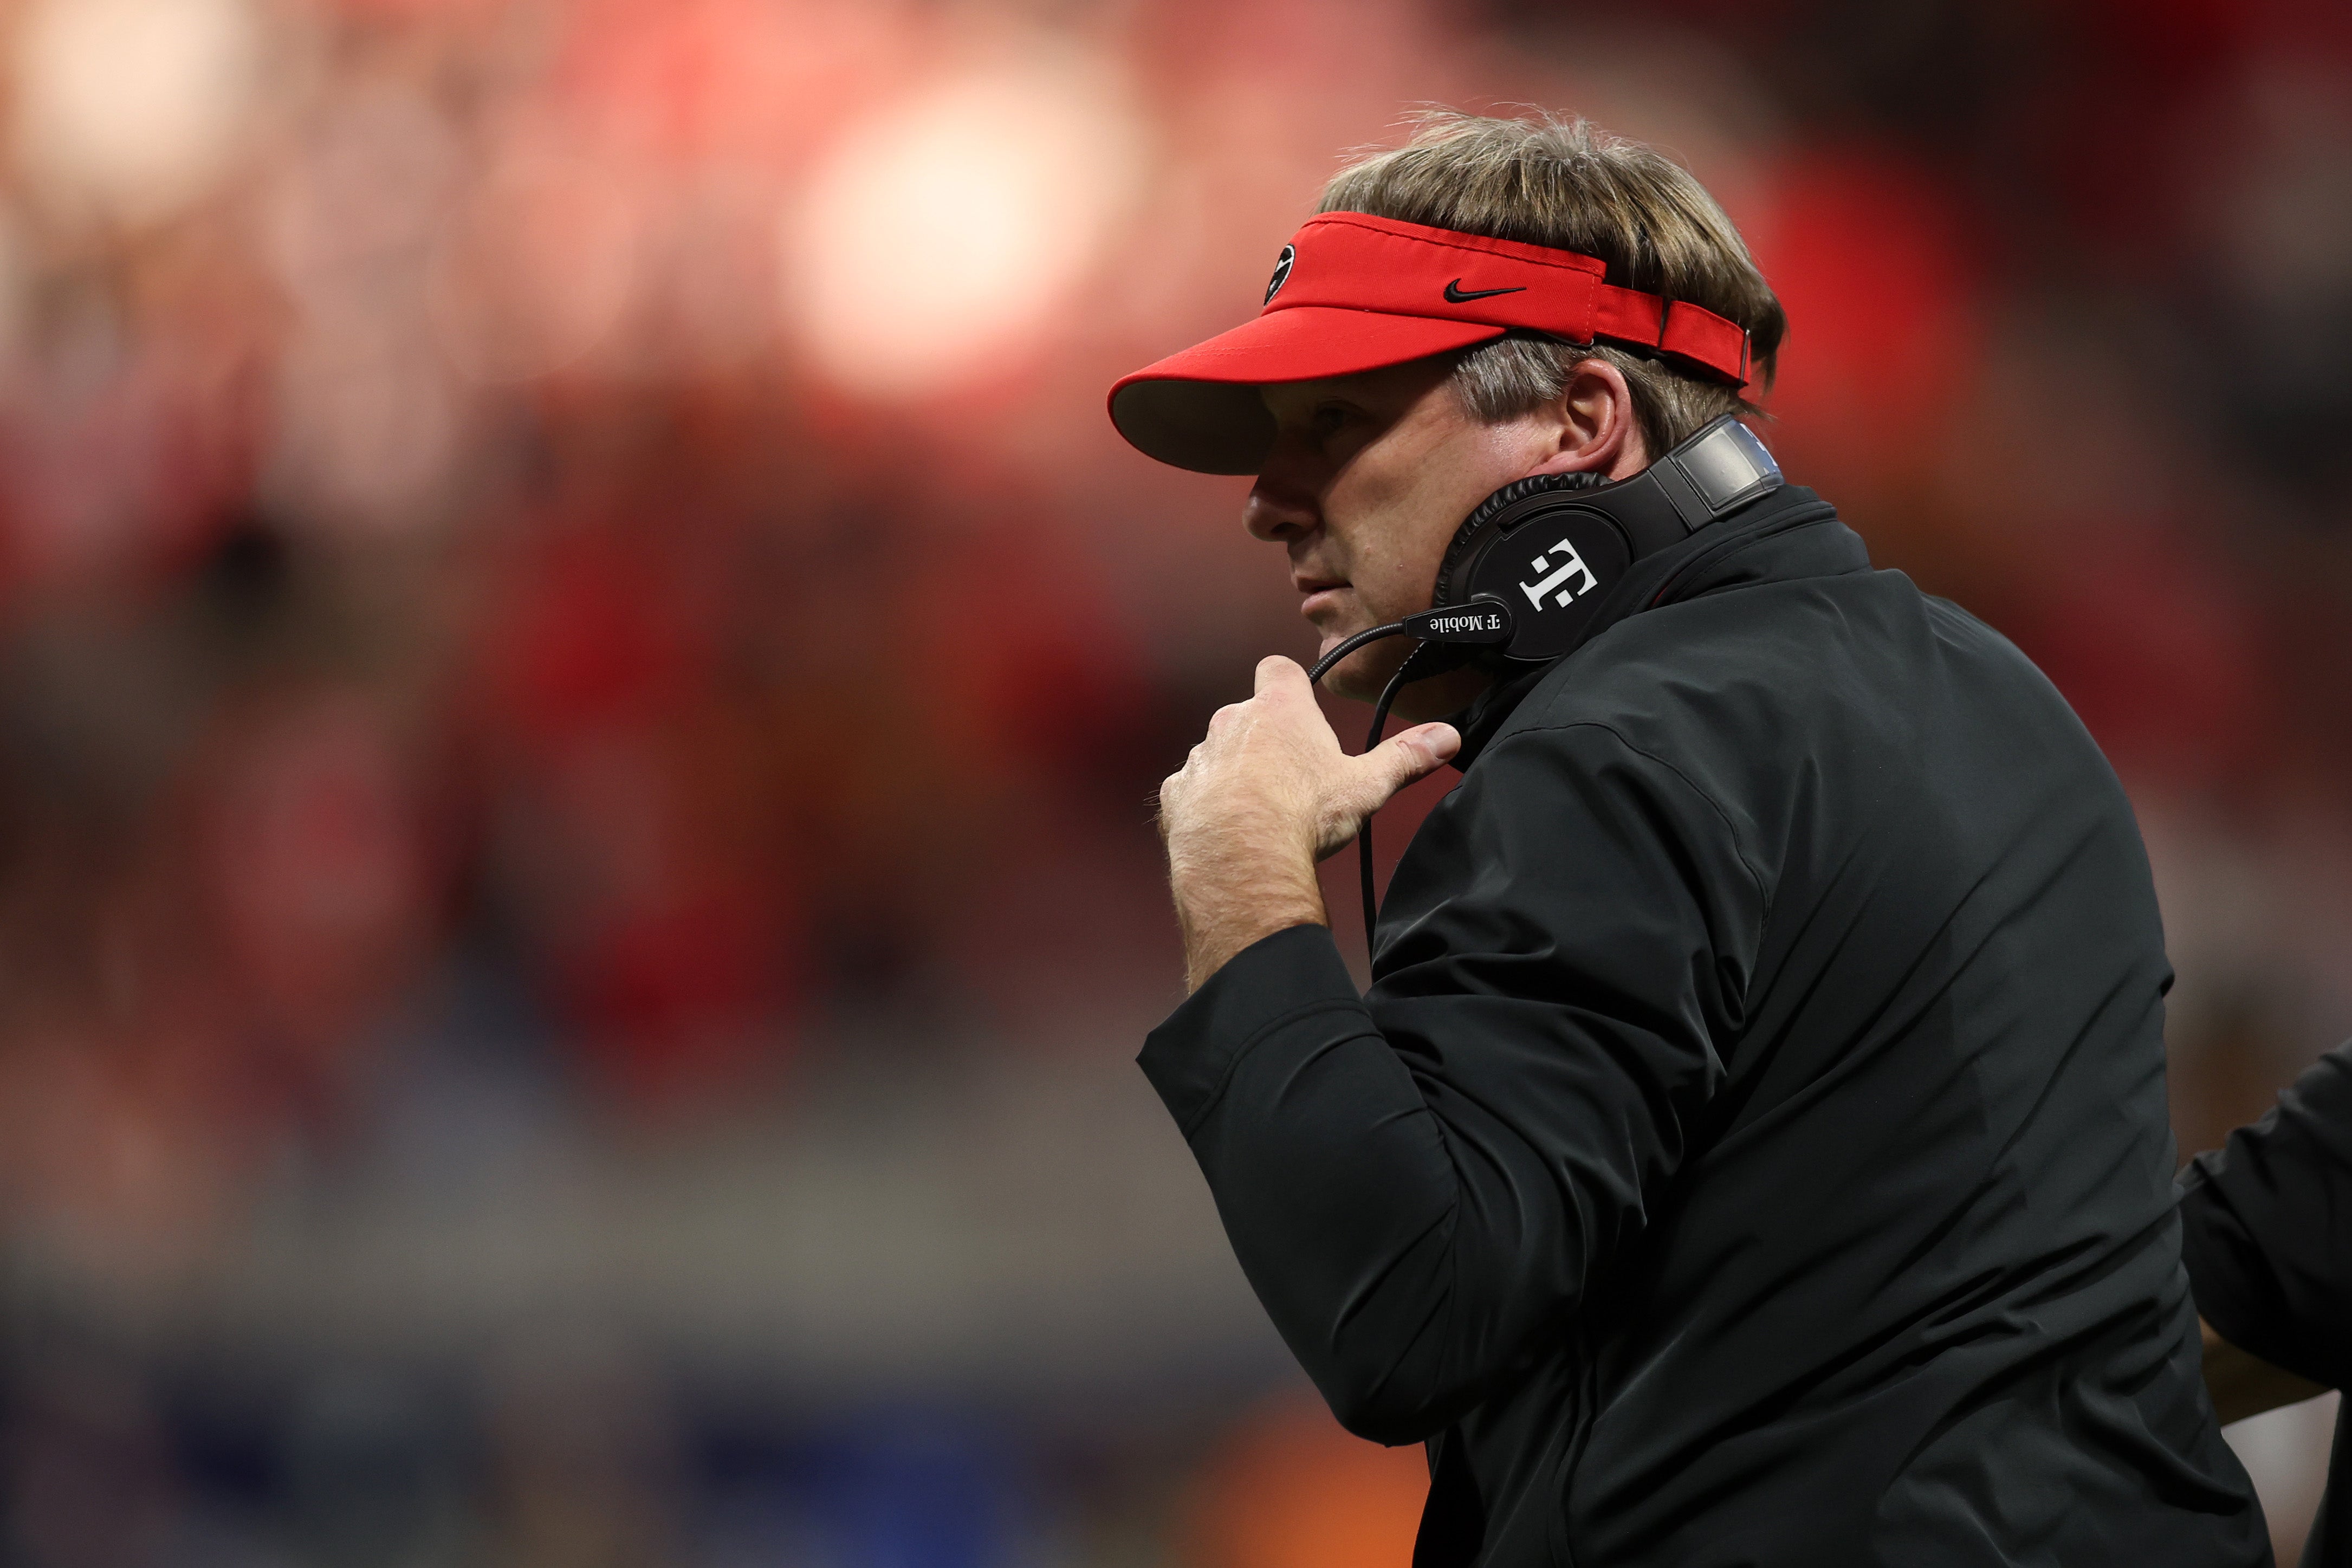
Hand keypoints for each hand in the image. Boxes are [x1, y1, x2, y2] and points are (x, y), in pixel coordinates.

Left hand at [1158, 656, 1459, 991]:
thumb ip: (1404, 757)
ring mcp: (1200, 756)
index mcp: (1280, 708)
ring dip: (1234, 772)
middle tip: (1292, 776)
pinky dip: (1206, 804)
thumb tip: (1446, 736)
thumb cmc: (1303, 813)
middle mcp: (1233, 721)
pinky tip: (1228, 829)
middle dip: (1267, 738)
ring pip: (1218, 753)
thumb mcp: (1366, 785)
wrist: (1239, 859)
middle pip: (1249, 714)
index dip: (1289, 684)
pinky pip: (1191, 789)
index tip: (1301, 705)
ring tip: (1260, 810)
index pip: (1278, 669)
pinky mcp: (1176, 793)